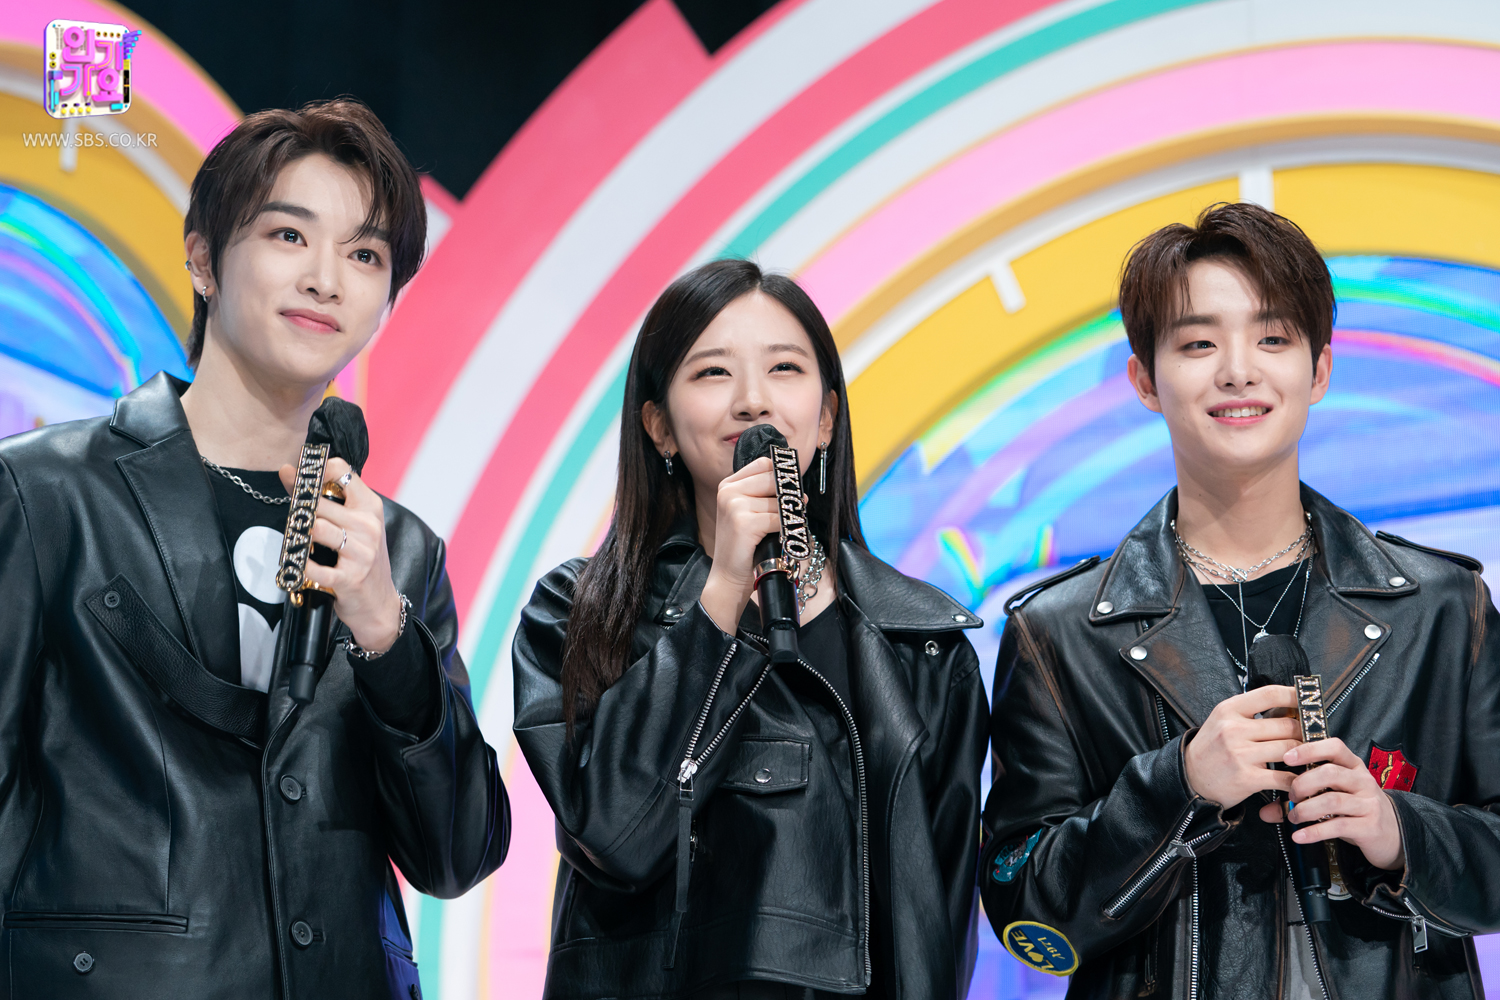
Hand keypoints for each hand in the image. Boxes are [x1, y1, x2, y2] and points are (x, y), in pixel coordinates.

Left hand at [278, 457, 402, 653]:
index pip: (342, 471)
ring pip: (317, 528)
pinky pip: (315, 567)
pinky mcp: (350, 577)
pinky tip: (302, 565)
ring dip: (300, 535)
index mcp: (370, 507)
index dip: (317, 471)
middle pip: (321, 502)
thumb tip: (288, 471)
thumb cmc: (362, 558)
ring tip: (298, 540)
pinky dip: (303, 566)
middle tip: (295, 518)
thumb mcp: (354, 525)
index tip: (303, 479)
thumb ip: (326, 498)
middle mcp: (368, 526)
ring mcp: (361, 552)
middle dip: (301, 509)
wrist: (379, 602)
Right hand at [699, 457, 778, 633]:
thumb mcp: (748, 513)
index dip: (783, 474)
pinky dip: (785, 530)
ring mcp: (734, 505)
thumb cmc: (744, 546)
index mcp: (728, 485)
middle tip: (794, 511)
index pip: (764, 464)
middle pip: (773, 479)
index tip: (793, 487)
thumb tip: (798, 486)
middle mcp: (728, 491)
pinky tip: (779, 538)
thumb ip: (765, 495)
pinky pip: (778, 519)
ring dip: (787, 516)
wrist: (728, 577)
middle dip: (789, 496)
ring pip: (778, 502)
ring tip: (782, 530)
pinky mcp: (744, 523)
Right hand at [1183, 685, 1300, 806]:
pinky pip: (1284, 777)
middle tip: (1311, 737)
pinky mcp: (1247, 778)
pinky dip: (1296, 779)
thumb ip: (1253, 713)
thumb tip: (1293, 708)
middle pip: (1287, 725)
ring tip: (1307, 757)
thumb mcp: (1224, 721)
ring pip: (1290, 749)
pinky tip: (1297, 778)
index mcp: (1229, 710)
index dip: (1295, 695)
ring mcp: (1240, 754)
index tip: (1308, 701)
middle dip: (1304, 732)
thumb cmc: (1213, 748)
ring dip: (1303, 755)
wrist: (1191, 778)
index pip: (1270, 694)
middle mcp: (1233, 729)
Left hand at [1257, 738, 1405, 870]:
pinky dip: (1314, 832)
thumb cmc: (1355, 809)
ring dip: (1306, 809)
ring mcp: (1368, 803)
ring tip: (1293, 817)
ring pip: (1333, 800)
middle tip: (1290, 796)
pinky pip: (1338, 826)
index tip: (1287, 757)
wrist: (1392, 834)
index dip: (1310, 749)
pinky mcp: (1370, 826)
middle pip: (1330, 773)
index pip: (1334, 747)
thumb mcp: (1332, 797)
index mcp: (1352, 766)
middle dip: (1303, 783)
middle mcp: (1362, 781)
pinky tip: (1299, 836)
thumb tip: (1265, 811)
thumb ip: (1299, 800)